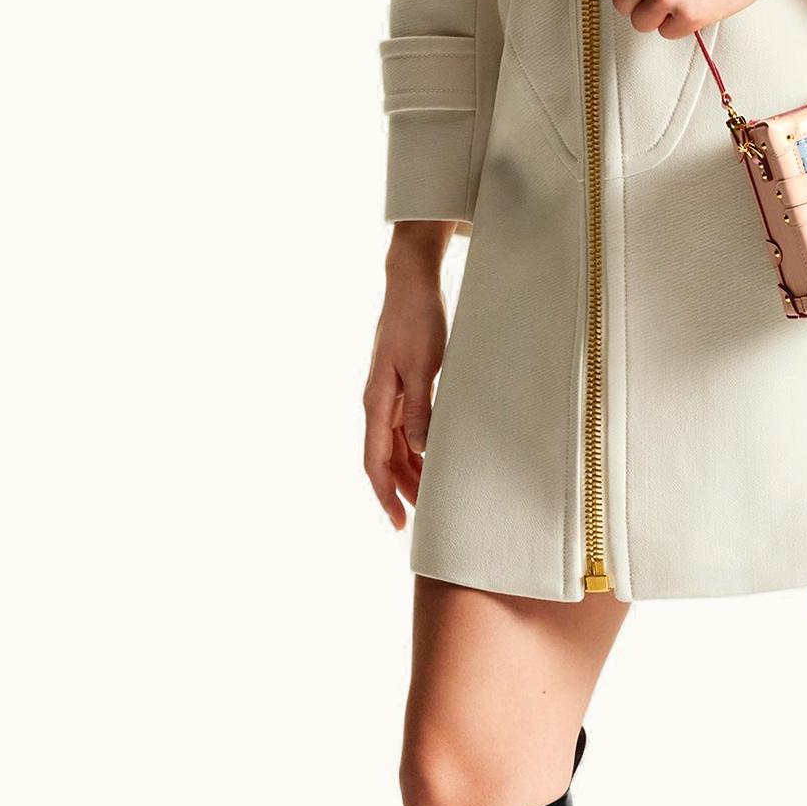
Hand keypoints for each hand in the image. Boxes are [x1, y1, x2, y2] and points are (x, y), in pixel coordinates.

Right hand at [363, 224, 453, 530]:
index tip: (398, 522)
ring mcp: (387, 393)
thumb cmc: (417, 321)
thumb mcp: (423, 366)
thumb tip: (419, 451)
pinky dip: (415, 447)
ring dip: (409, 470)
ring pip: (393, 444)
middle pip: (384, 458)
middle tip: (423, 518)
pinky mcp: (400, 384)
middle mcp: (376, 402)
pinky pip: (402, 426)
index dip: (385, 494)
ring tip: (430, 494)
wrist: (410, 283)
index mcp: (376, 402)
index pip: (375, 461)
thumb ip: (420, 409)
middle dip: (401, 489)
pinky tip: (431, 456)